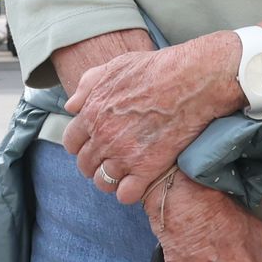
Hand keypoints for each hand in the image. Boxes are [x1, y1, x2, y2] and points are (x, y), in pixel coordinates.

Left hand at [62, 33, 244, 204]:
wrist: (190, 81)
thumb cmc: (154, 69)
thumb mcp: (113, 66)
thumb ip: (87, 85)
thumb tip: (71, 105)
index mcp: (92, 113)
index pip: (72, 142)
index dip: (81, 144)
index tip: (93, 144)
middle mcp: (103, 138)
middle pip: (85, 165)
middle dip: (95, 163)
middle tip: (109, 159)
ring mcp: (124, 155)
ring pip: (103, 182)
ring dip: (110, 180)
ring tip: (123, 173)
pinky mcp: (147, 168)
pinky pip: (125, 194)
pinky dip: (128, 192)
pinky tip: (137, 181)